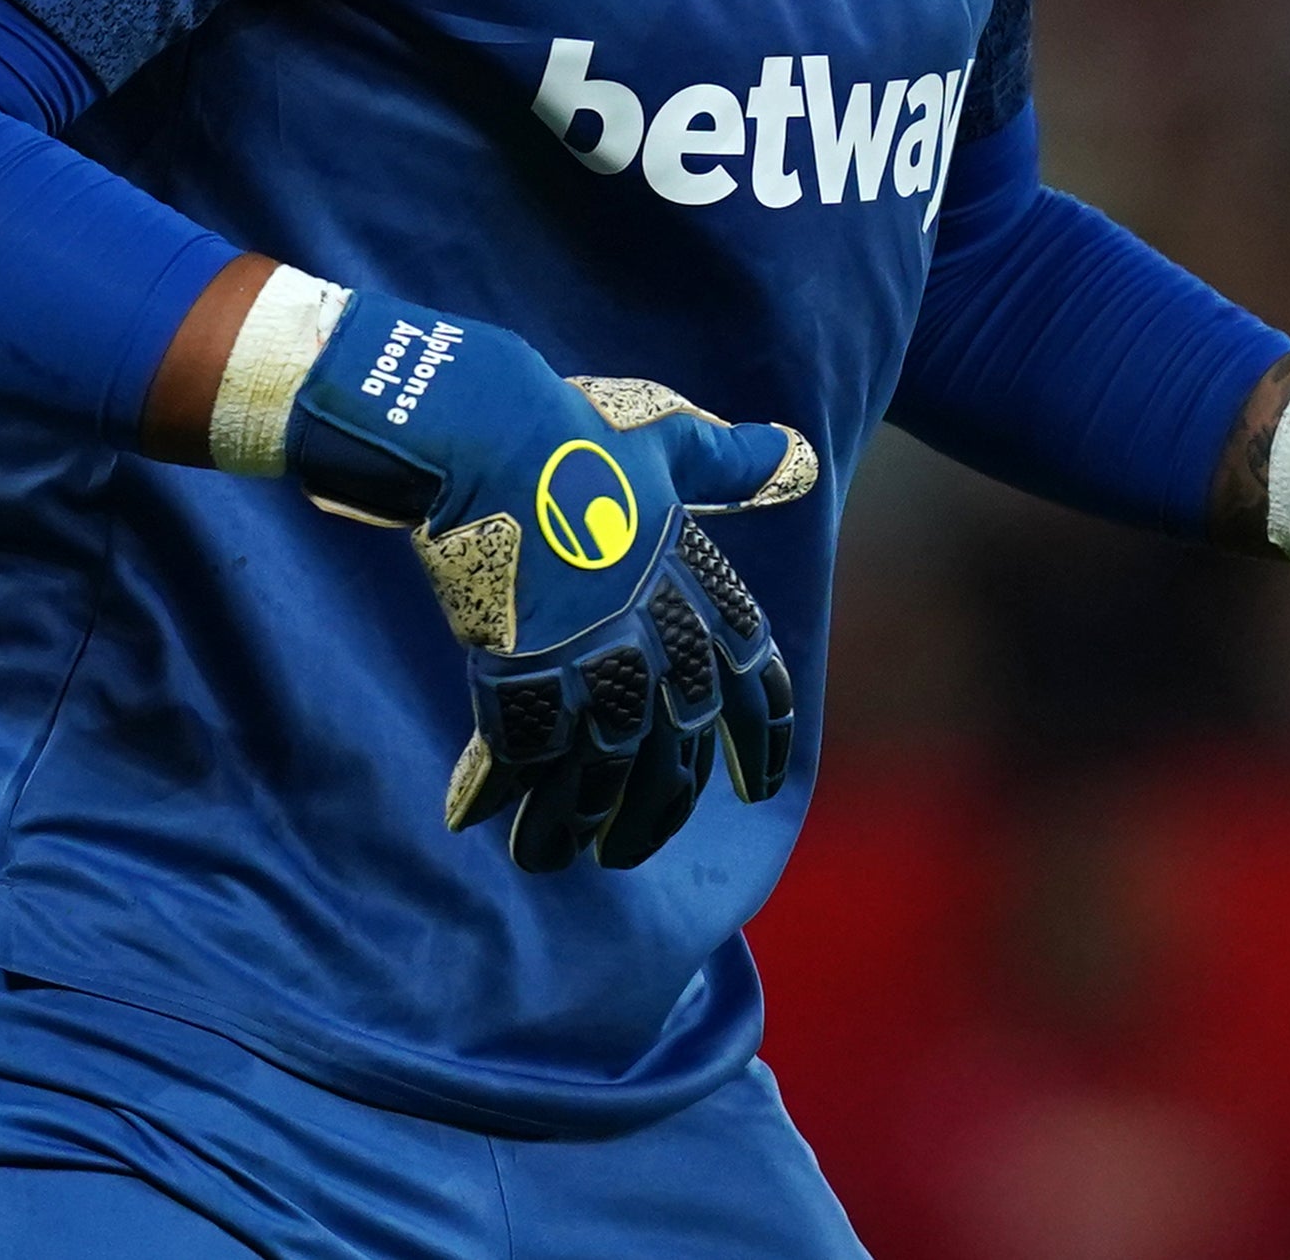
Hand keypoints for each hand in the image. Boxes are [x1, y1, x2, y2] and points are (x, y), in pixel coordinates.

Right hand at [266, 287, 818, 871]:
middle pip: (677, 742)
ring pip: (606, 766)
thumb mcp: (669, 441)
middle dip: (663, 802)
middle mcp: (651, 629)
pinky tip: (497, 828)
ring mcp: (590, 655)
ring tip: (569, 855)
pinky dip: (518, 796)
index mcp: (690, 577)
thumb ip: (730, 465)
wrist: (486, 436)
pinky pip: (530, 756)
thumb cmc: (575, 433)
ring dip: (588, 818)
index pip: (748, 666)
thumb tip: (803, 459)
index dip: (759, 731)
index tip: (761, 785)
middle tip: (636, 846)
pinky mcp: (524, 668)